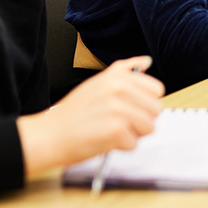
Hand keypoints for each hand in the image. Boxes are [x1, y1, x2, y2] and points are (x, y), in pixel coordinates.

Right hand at [16, 56, 164, 177]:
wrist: (50, 134)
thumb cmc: (74, 112)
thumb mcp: (98, 82)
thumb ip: (125, 70)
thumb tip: (146, 61)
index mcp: (118, 76)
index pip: (157, 90)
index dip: (145, 102)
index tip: (130, 107)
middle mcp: (119, 89)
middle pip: (156, 110)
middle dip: (141, 120)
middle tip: (118, 121)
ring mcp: (118, 109)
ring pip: (149, 128)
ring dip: (133, 134)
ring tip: (111, 129)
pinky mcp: (115, 130)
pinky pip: (134, 143)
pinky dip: (121, 146)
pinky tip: (105, 139)